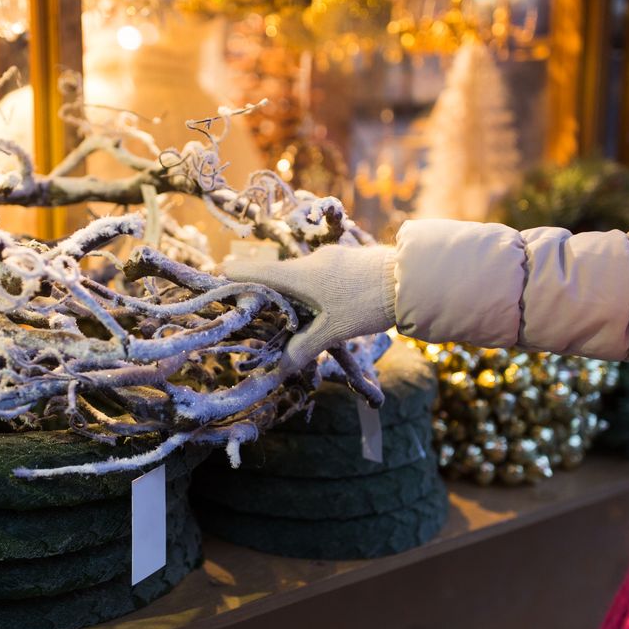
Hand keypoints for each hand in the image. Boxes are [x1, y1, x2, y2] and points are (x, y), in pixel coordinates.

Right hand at [224, 244, 396, 372]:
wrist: (412, 279)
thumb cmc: (366, 303)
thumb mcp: (333, 331)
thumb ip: (304, 348)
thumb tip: (278, 370)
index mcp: (299, 275)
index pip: (253, 270)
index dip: (233, 276)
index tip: (216, 280)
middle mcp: (311, 261)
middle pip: (275, 273)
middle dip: (262, 289)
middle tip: (251, 305)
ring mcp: (331, 258)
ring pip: (300, 276)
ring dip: (291, 292)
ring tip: (288, 314)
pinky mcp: (349, 262)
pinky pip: (320, 276)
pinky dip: (312, 289)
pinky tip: (322, 306)